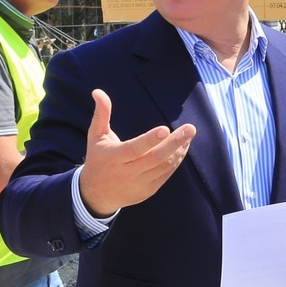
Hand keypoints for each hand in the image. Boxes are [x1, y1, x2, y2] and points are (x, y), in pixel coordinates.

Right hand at [77, 89, 194, 216]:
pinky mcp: (148, 190)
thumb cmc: (97, 159)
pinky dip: (176, 160)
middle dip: (175, 143)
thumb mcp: (95, 136)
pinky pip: (166, 174)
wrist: (97, 195)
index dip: (150, 140)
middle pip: (155, 158)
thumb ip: (101, 114)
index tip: (165, 129)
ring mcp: (139, 183)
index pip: (134, 149)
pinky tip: (183, 147)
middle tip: (190, 129)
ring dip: (179, 150)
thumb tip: (98, 91)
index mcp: (114, 158)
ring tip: (189, 134)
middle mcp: (127, 172)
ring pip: (163, 166)